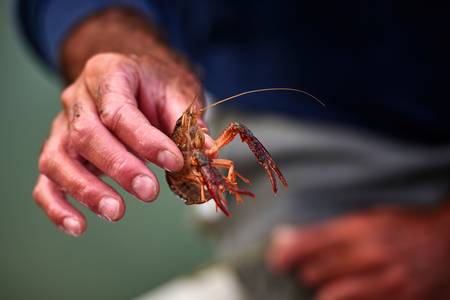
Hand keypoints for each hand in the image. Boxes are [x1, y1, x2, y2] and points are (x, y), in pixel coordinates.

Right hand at [33, 52, 203, 235]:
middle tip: (149, 191)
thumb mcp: (176, 90)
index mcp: (108, 74)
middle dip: (119, 167)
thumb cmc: (154, 85)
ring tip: (115, 212)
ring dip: (85, 189)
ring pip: (57, 159)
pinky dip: (57, 206)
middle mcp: (78, 99)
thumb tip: (204, 154)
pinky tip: (78, 226)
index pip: (119, 111)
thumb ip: (187, 121)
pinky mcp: (59, 151)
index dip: (145, 140)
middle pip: (85, 135)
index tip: (174, 162)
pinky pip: (47, 180)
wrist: (132, 78)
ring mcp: (61, 126)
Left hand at [267, 205, 449, 299]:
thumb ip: (327, 231)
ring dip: (322, 290)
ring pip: (332, 295)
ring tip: (324, 283)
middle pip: (317, 271)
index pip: (311, 243)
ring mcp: (387, 282)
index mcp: (362, 229)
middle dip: (306, 272)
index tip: (275, 261)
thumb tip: (286, 238)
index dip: (286, 254)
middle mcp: (372, 255)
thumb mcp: (367, 218)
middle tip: (308, 269)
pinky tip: (343, 294)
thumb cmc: (404, 227)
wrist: (449, 243)